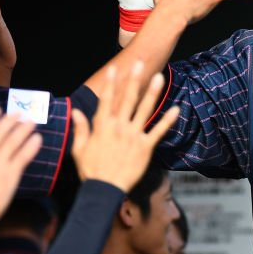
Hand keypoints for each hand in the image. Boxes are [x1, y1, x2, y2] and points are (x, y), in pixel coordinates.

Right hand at [70, 61, 178, 191]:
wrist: (105, 189)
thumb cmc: (91, 171)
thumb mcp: (79, 149)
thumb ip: (81, 129)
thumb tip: (76, 112)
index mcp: (102, 126)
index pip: (107, 100)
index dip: (111, 83)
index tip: (114, 68)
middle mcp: (119, 127)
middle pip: (128, 99)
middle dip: (134, 80)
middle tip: (140, 64)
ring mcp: (133, 136)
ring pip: (145, 110)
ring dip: (152, 92)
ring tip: (159, 77)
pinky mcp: (145, 147)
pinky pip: (158, 131)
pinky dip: (167, 120)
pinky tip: (176, 109)